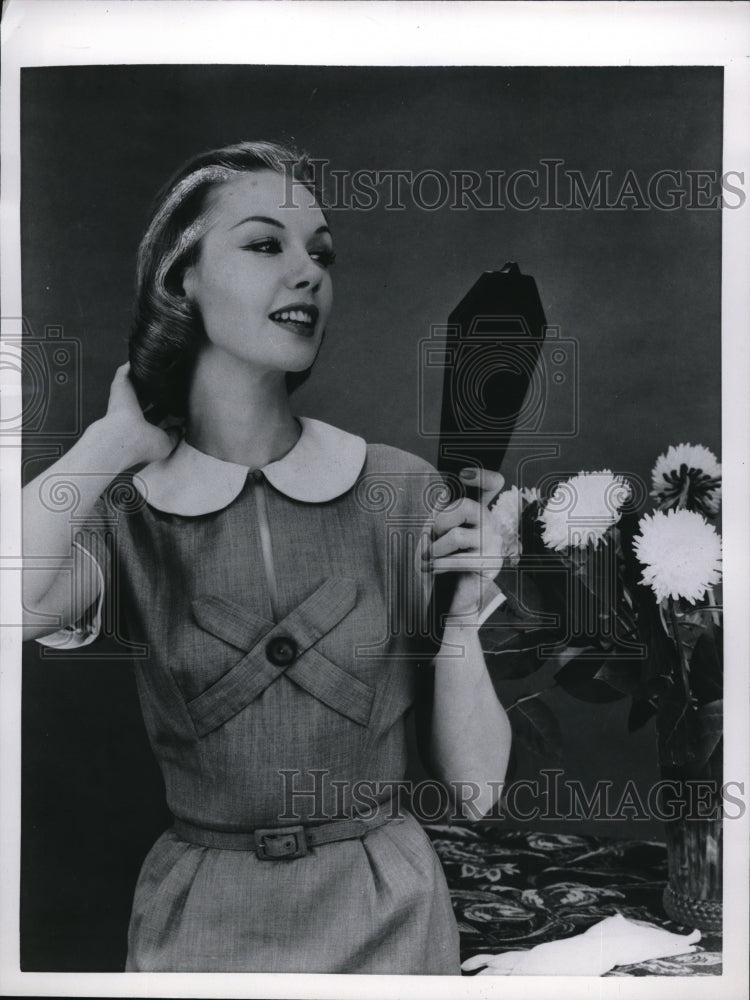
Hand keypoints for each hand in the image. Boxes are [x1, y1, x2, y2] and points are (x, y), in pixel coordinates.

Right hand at [100, 362, 179, 465]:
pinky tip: (150, 353)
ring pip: (139, 381)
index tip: (183, 398)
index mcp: (143, 424)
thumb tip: (181, 427)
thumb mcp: (166, 443)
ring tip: (168, 362)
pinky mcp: (120, 385)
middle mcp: (133, 410)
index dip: (170, 405)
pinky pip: (127, 369)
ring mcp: (125, 397)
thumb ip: (174, 434)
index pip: (158, 411)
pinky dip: (136, 362)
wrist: (123, 438)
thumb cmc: (143, 445)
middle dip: (162, 388)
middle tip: (179, 377)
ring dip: (150, 373)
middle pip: (149, 394)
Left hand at [424, 467, 504, 617]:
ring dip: (435, 548)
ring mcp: (493, 543)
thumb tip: (442, 495)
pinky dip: (439, 564)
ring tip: (428, 557)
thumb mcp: (436, 532)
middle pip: (464, 506)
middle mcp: (490, 524)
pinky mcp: (489, 564)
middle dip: (438, 522)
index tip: (462, 474)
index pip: (492, 484)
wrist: (451, 597)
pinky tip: (431, 568)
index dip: (482, 475)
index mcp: (478, 511)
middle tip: (429, 538)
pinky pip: (458, 559)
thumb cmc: (441, 560)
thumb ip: (440, 513)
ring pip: (457, 535)